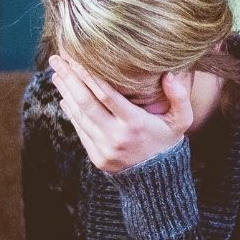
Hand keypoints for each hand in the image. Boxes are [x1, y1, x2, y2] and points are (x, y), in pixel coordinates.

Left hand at [49, 53, 193, 173]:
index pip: (106, 94)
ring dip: (66, 93)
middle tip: (57, 60)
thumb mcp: (181, 121)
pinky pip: (80, 130)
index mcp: (135, 124)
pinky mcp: (97, 157)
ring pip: (79, 115)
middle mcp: (116, 136)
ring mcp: (104, 148)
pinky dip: (71, 112)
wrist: (158, 180)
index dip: (89, 75)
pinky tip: (65, 96)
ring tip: (57, 74)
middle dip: (70, 79)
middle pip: (86, 102)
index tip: (76, 58)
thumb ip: (180, 97)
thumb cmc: (168, 142)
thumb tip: (169, 75)